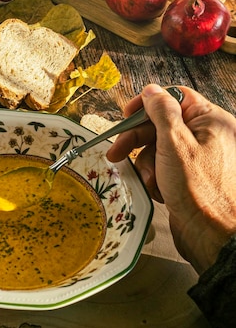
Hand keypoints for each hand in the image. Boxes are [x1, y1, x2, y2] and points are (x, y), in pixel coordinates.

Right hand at [106, 84, 235, 273]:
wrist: (211, 236)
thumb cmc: (198, 189)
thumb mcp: (174, 143)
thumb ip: (162, 111)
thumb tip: (152, 90)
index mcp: (211, 120)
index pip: (175, 97)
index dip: (148, 103)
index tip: (126, 115)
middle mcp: (207, 136)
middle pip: (162, 124)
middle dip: (139, 140)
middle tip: (116, 151)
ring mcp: (198, 158)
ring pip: (159, 148)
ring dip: (148, 163)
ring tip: (151, 180)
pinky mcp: (190, 178)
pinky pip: (164, 167)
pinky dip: (156, 177)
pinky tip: (158, 190)